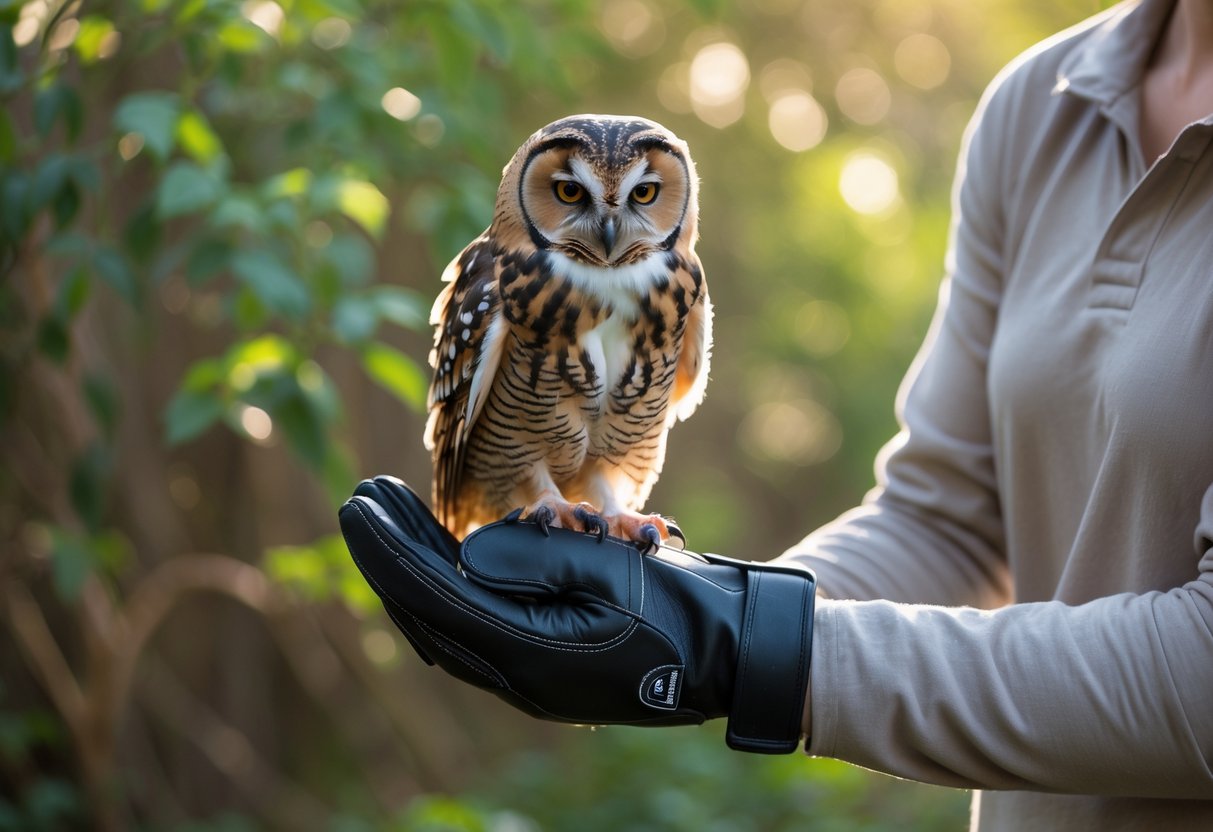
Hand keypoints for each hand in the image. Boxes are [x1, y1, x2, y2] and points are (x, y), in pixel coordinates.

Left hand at [338, 476, 816, 752]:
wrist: (734, 654)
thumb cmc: (682, 606)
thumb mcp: (613, 570)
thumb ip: (535, 560)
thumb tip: (467, 553)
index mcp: (530, 656)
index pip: (434, 597)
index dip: (389, 548)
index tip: (359, 501)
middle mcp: (518, 678)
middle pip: (428, 613)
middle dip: (390, 554)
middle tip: (362, 499)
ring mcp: (530, 679)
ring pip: (447, 622)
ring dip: (414, 569)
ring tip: (391, 517)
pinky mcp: (545, 668)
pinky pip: (475, 629)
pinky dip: (447, 588)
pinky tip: (441, 555)